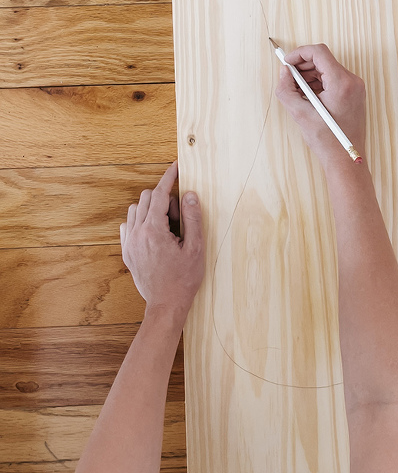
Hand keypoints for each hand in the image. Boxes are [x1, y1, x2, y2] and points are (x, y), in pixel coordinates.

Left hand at [119, 161, 204, 319]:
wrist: (166, 304)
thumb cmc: (183, 279)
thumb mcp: (195, 248)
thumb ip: (192, 218)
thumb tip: (189, 195)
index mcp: (153, 230)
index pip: (158, 194)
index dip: (168, 178)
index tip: (175, 168)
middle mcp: (136, 234)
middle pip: (144, 198)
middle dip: (163, 198)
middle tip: (179, 217)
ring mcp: (129, 243)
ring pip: (134, 210)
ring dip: (150, 209)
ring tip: (169, 228)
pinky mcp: (127, 252)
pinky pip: (128, 225)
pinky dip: (140, 222)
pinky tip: (155, 234)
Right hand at [275, 43, 365, 169]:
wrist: (344, 159)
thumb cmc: (327, 141)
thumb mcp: (299, 113)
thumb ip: (286, 89)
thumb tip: (284, 72)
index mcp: (342, 83)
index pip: (319, 52)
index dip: (299, 54)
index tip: (287, 63)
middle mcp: (352, 82)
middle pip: (323, 60)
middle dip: (302, 66)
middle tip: (288, 78)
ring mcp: (355, 88)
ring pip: (327, 69)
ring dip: (309, 76)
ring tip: (296, 91)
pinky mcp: (353, 94)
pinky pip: (333, 80)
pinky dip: (318, 83)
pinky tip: (308, 97)